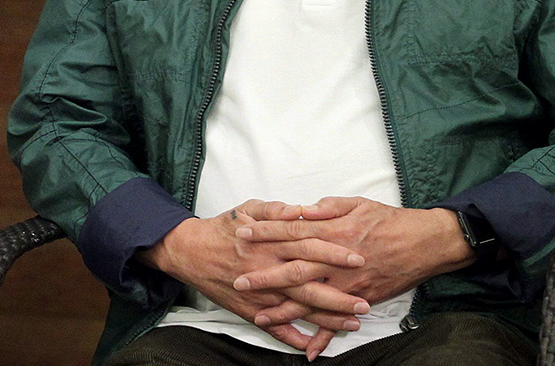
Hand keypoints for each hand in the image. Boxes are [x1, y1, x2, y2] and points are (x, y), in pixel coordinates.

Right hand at [139, 200, 369, 355]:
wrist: (190, 251)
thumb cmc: (223, 228)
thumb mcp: (248, 209)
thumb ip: (275, 209)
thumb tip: (299, 210)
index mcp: (269, 243)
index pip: (307, 247)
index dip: (333, 253)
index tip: (358, 258)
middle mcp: (266, 270)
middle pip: (307, 283)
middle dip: (337, 294)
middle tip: (364, 301)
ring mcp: (259, 293)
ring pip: (297, 308)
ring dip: (325, 318)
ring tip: (352, 323)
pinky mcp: (249, 309)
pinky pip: (274, 328)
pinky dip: (293, 338)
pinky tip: (313, 346)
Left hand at [234, 197, 473, 323]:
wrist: (426, 243)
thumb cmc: (390, 220)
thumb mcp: (357, 204)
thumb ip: (327, 207)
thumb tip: (302, 209)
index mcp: (333, 232)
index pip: (291, 231)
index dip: (265, 232)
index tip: (242, 233)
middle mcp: (337, 261)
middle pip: (294, 269)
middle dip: (265, 276)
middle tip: (239, 280)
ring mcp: (348, 284)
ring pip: (311, 300)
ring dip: (285, 310)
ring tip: (260, 317)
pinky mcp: (361, 299)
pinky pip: (339, 322)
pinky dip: (324, 337)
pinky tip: (308, 351)